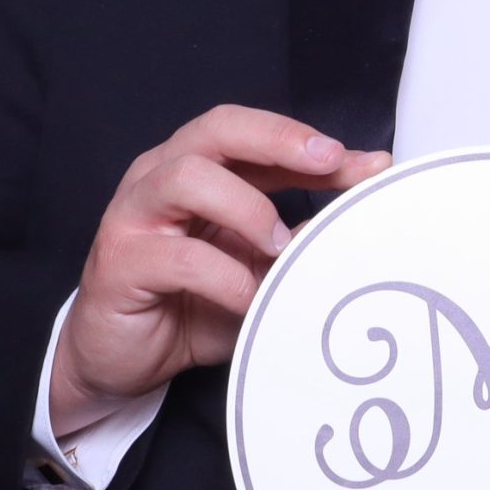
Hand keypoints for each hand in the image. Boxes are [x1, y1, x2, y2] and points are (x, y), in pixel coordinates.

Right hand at [50, 104, 388, 432]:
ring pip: (189, 177)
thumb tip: (358, 213)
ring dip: (249, 209)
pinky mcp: (120, 262)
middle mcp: (161, 178)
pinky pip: (179, 256)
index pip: (255, 135)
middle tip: (329, 162)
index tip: (370, 163)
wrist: (123, 360)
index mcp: (198, 169)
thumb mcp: (257, 267)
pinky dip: (227, 276)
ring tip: (281, 246)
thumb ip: (296, 236)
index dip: (311, 144)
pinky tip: (250, 297)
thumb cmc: (190, 304)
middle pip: (217, 129)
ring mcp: (134, 216)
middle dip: (279, 139)